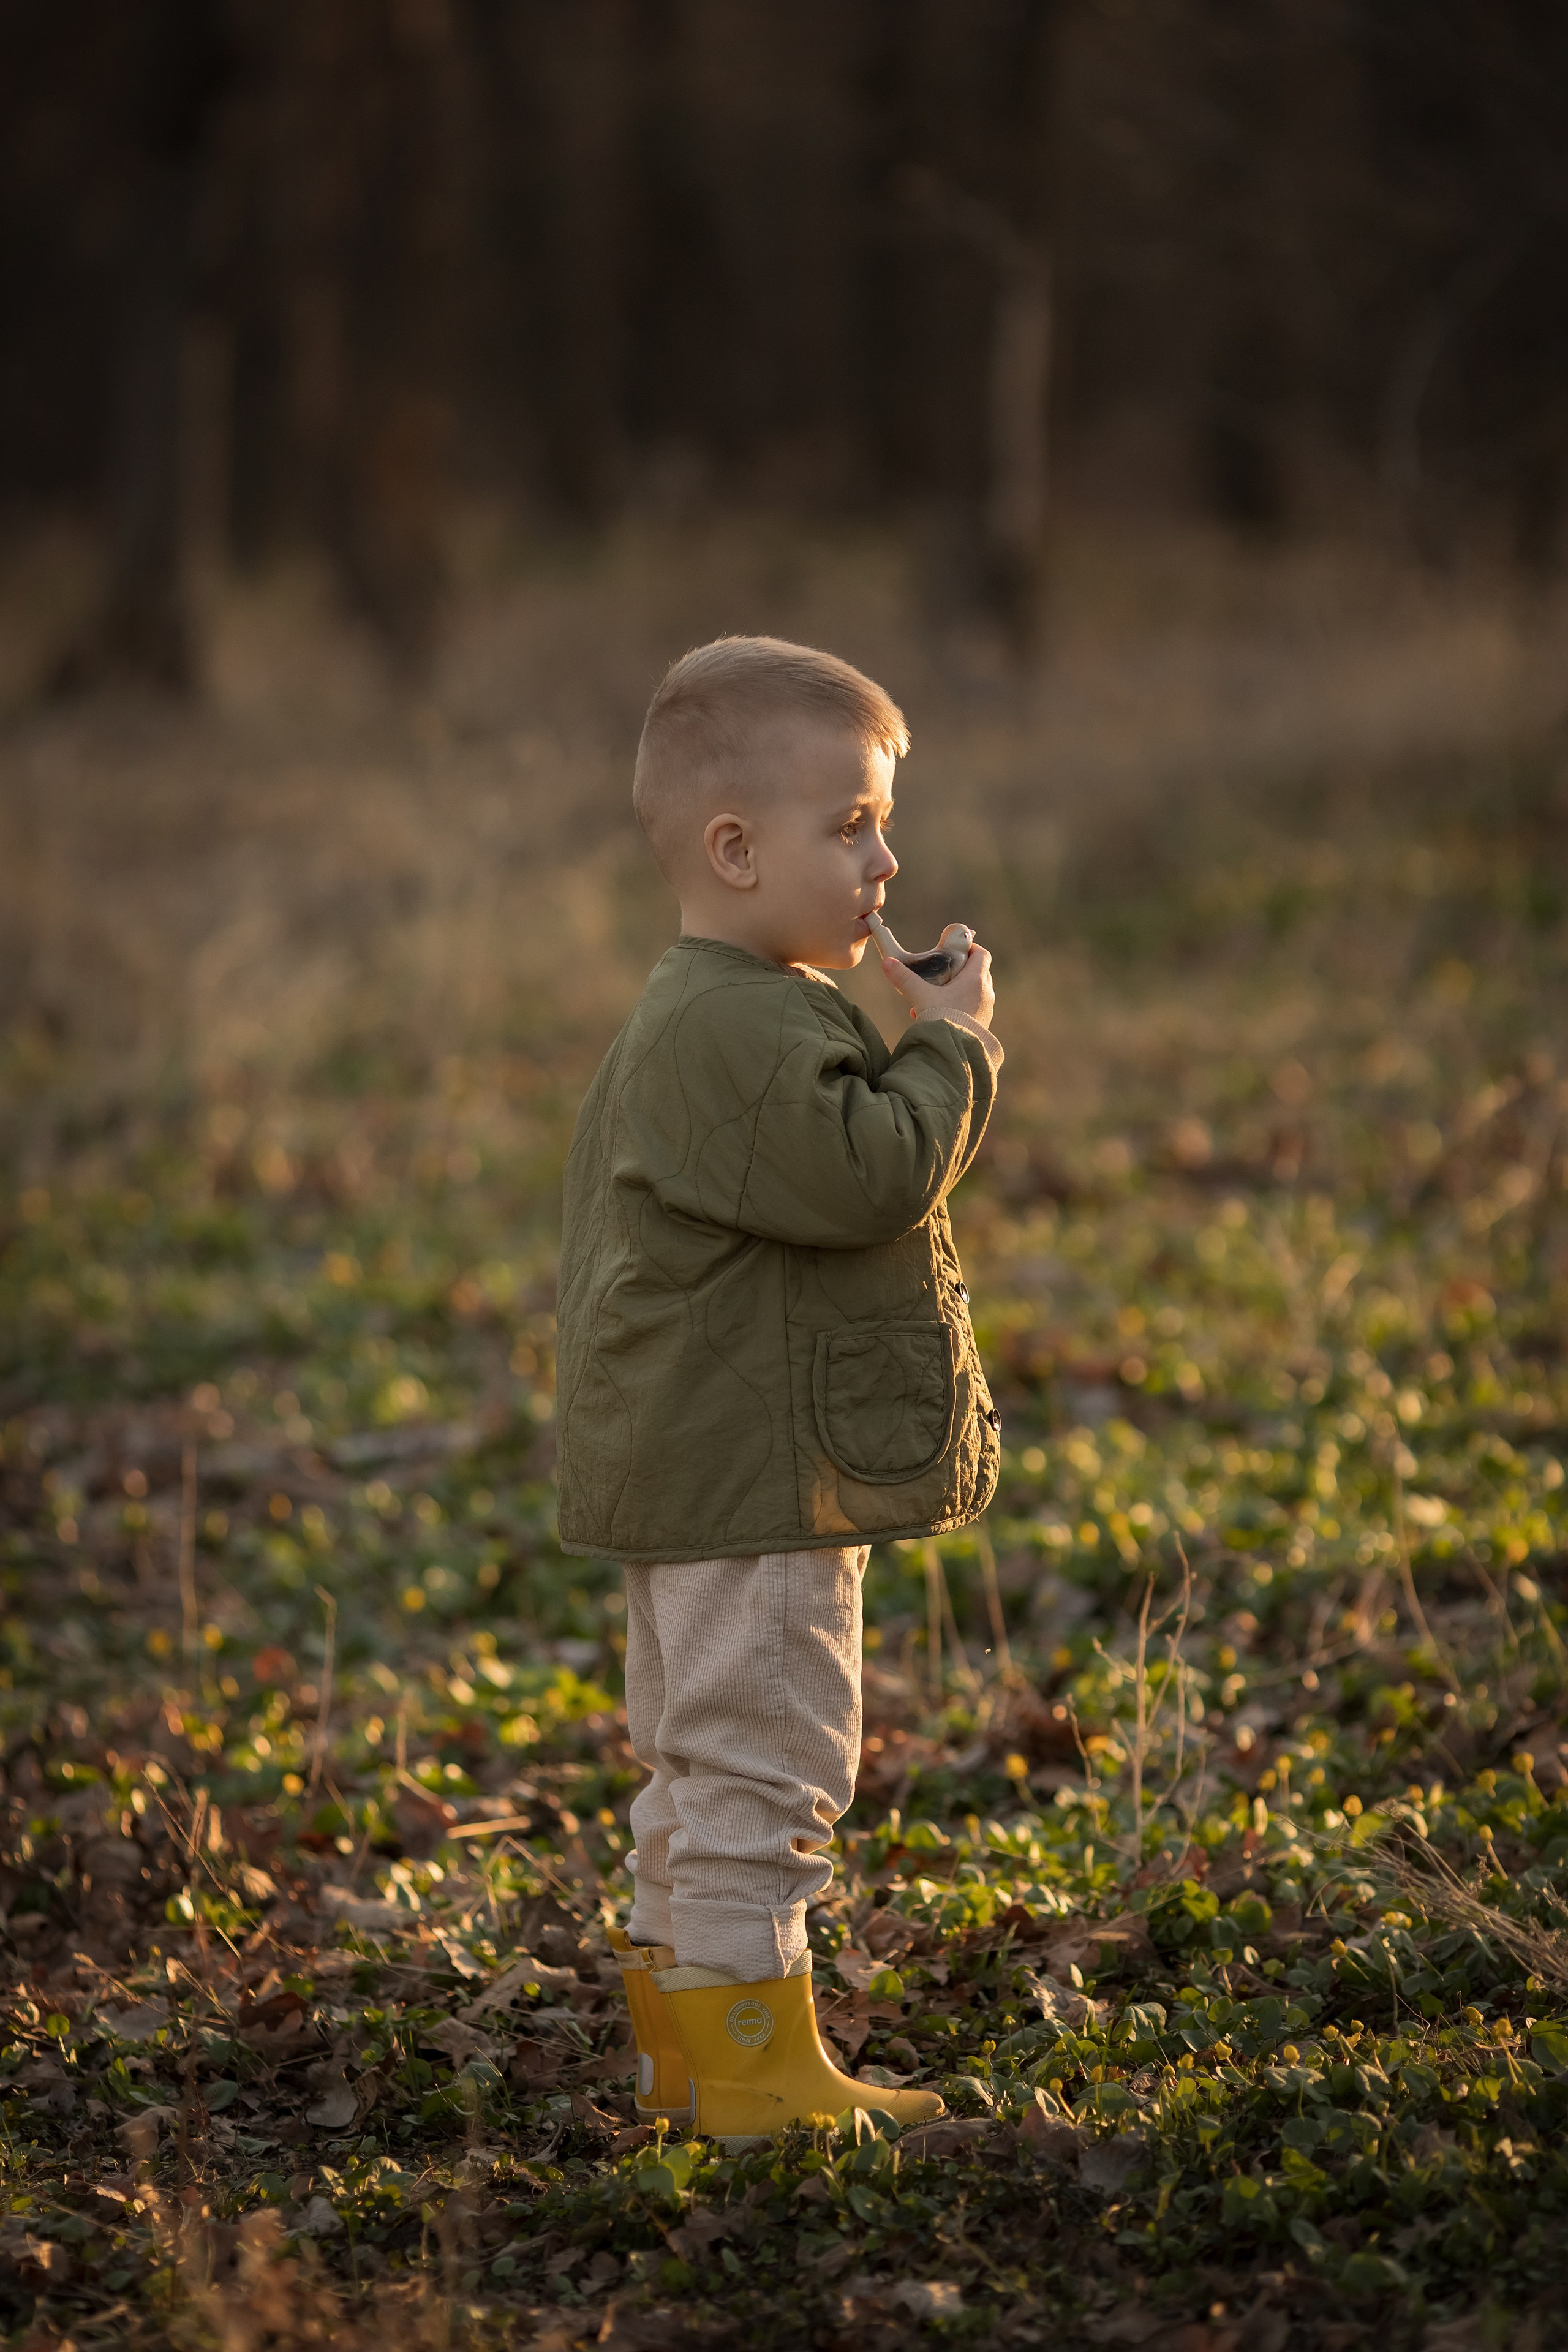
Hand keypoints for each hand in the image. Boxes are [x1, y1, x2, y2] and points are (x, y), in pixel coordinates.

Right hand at [880, 943, 995, 1030]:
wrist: (953, 1051)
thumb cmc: (941, 1019)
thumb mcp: (920, 995)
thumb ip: (904, 978)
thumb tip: (887, 963)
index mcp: (975, 980)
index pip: (982, 954)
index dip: (970, 948)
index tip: (955, 950)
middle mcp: (985, 993)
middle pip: (978, 971)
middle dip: (960, 970)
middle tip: (942, 972)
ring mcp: (986, 1010)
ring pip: (974, 991)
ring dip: (957, 990)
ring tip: (934, 998)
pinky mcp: (983, 1024)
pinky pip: (972, 1008)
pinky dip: (959, 1006)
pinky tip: (939, 1015)